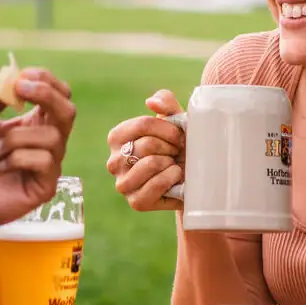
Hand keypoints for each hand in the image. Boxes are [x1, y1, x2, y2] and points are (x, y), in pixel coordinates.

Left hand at [0, 68, 76, 237]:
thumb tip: (9, 79)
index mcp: (35, 122)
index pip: (58, 95)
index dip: (46, 81)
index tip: (22, 77)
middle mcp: (47, 141)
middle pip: (68, 111)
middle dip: (47, 95)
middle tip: (20, 90)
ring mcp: (49, 164)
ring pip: (51, 136)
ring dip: (17, 137)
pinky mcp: (46, 186)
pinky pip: (45, 161)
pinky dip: (18, 157)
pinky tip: (2, 166)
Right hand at [105, 89, 185, 211]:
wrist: (191, 177)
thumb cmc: (179, 144)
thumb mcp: (174, 119)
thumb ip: (164, 102)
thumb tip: (151, 103)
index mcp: (117, 137)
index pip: (142, 125)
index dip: (168, 129)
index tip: (179, 136)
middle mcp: (113, 161)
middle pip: (148, 144)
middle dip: (171, 147)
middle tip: (177, 153)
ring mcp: (123, 184)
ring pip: (150, 164)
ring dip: (171, 163)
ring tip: (174, 165)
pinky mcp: (136, 202)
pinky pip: (155, 185)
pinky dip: (171, 179)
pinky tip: (175, 179)